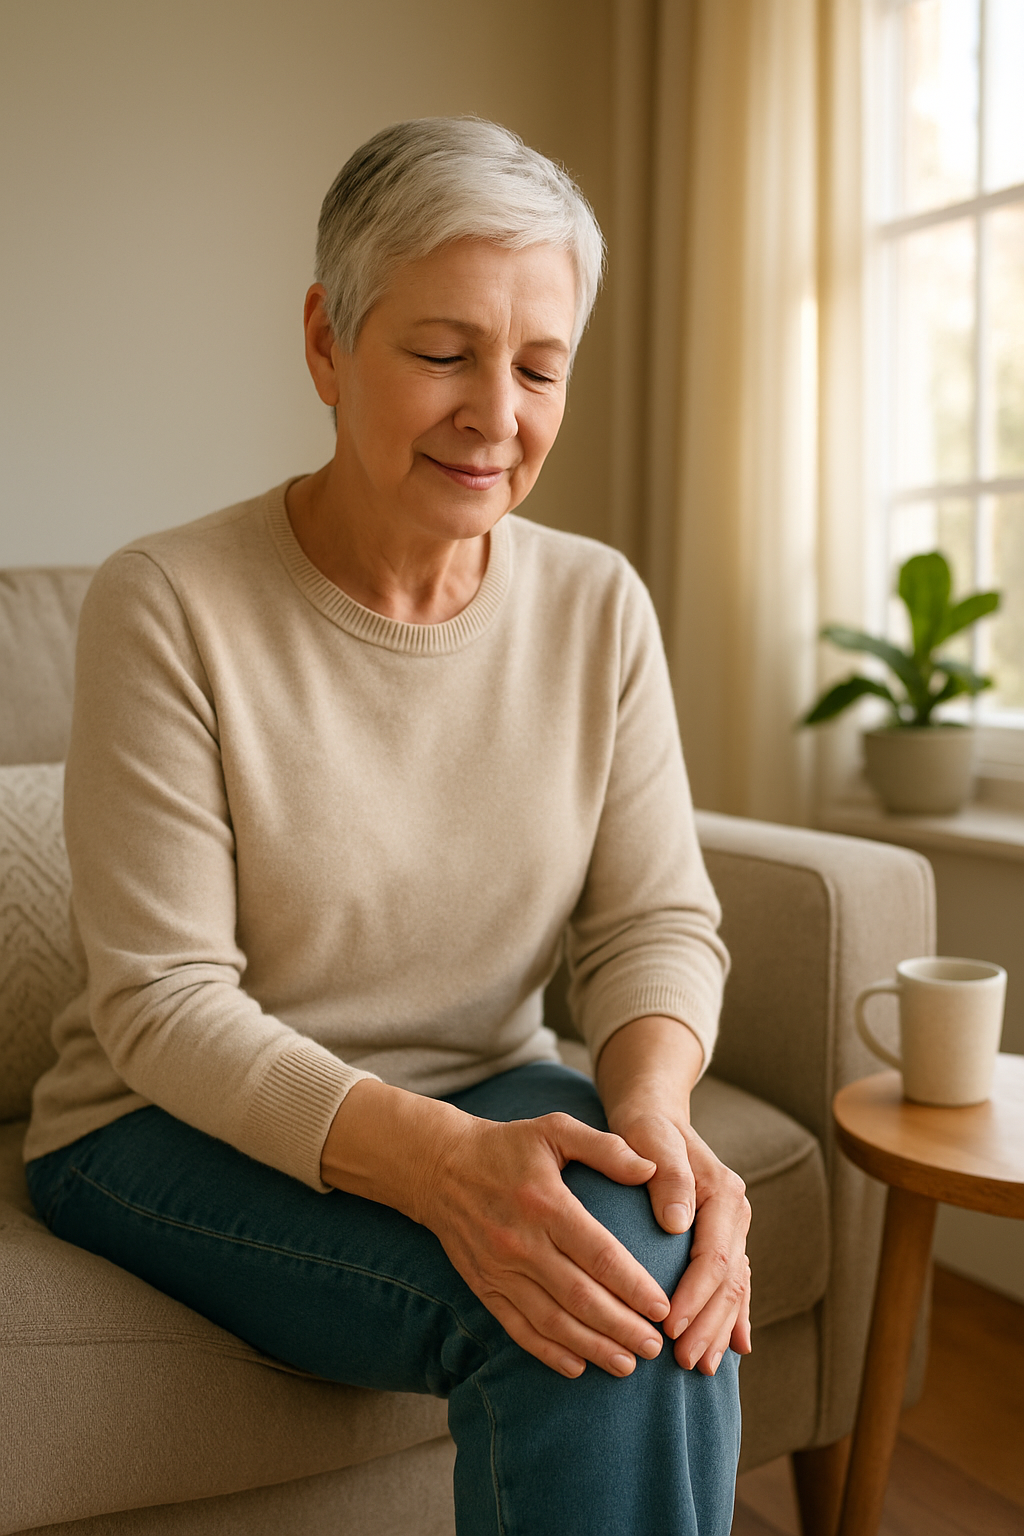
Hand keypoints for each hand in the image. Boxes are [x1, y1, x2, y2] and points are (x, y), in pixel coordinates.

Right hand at [322, 1082, 671, 1378]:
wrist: (439, 1167)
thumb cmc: (506, 1146)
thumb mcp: (554, 1129)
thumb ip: (605, 1148)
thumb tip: (650, 1169)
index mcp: (545, 1203)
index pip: (598, 1254)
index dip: (633, 1286)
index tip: (662, 1308)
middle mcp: (522, 1242)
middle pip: (580, 1296)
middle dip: (622, 1326)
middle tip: (655, 1346)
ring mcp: (500, 1269)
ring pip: (552, 1320)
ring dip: (592, 1347)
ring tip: (628, 1364)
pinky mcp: (483, 1286)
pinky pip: (517, 1328)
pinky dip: (547, 1352)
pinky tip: (577, 1366)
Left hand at [607, 1104, 750, 1374]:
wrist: (654, 1117)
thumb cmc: (645, 1130)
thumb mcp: (651, 1139)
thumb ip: (668, 1177)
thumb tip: (677, 1222)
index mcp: (722, 1194)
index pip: (714, 1256)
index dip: (694, 1296)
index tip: (669, 1327)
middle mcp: (735, 1214)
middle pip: (728, 1281)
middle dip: (708, 1325)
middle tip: (684, 1362)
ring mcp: (733, 1229)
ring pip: (734, 1289)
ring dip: (719, 1330)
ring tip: (701, 1368)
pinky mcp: (722, 1240)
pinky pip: (733, 1284)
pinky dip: (732, 1317)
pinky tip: (734, 1350)